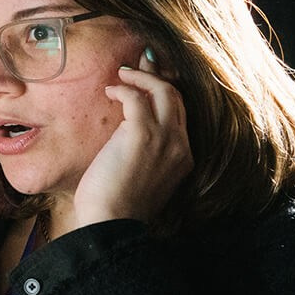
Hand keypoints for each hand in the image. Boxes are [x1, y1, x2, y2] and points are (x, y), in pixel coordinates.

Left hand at [69, 57, 192, 227]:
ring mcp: (165, 139)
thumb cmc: (117, 207)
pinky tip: (110, 91)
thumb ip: (145, 155)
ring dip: (142, 78)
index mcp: (184, 157)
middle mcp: (181, 145)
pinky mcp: (142, 135)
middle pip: (177, 98)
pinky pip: (137, 98)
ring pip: (164, 91)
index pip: (181, 114)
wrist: (112, 225)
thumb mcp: (141, 178)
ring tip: (122, 76)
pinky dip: (124, 89)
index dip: (164, 94)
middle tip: (134, 69)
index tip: (147, 82)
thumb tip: (126, 133)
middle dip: (156, 78)